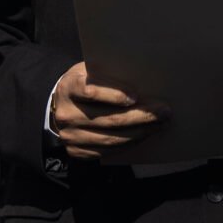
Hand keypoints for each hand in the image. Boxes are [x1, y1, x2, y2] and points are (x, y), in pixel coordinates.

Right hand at [50, 62, 169, 158]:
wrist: (59, 106)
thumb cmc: (84, 83)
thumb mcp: (89, 70)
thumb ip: (108, 74)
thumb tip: (144, 79)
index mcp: (69, 87)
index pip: (91, 91)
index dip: (114, 94)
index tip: (136, 96)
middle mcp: (66, 113)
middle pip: (108, 118)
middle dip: (141, 116)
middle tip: (163, 111)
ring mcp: (70, 135)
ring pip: (111, 138)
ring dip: (140, 132)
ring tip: (160, 124)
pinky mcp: (77, 151)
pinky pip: (108, 150)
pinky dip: (129, 143)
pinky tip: (144, 134)